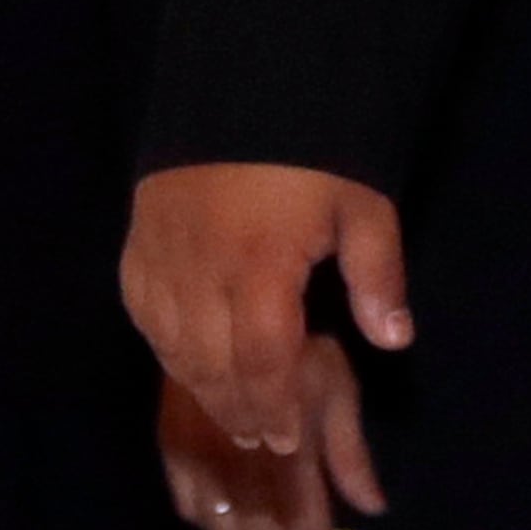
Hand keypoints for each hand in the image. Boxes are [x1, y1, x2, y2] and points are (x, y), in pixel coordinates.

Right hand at [124, 163, 411, 463]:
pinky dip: (167, 350)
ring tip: (234, 416)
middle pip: (212, 367)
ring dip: (203, 389)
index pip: (262, 362)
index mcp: (260, 268)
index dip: (275, 407)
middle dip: (239, 412)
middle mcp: (200, 275)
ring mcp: (160, 263)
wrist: (240, 89)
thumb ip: (377, 275)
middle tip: (263, 440)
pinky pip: (144, 318)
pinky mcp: (136, 250)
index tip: (287, 439)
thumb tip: (394, 340)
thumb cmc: (310, 152)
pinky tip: (189, 365)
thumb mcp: (363, 204)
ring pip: (173, 350)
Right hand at [157, 346, 384, 529]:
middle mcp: (240, 455)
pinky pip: (185, 502)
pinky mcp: (170, 439)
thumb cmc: (301, 338)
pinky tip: (227, 520)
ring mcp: (200, 450)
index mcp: (287, 443)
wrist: (229, 298)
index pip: (301, 516)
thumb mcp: (338, 387)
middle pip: (260, 526)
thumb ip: (350, 453)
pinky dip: (209, 521)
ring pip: (222, 522)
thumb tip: (374, 509)